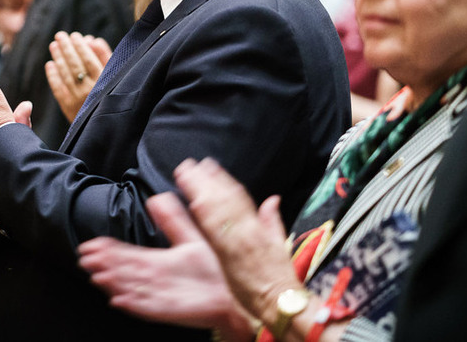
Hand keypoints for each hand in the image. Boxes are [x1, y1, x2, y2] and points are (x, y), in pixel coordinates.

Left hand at [45, 32, 111, 121]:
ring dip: (58, 58)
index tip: (75, 36)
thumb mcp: (113, 75)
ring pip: (65, 75)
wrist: (104, 125)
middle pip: (75, 65)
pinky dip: (53, 75)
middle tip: (60, 36)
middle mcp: (90, 90)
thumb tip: (92, 40)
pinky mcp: (68, 107)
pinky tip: (50, 64)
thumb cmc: (111, 94)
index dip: (81, 47)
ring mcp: (78, 99)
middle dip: (67, 48)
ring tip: (54, 45)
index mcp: (104, 82)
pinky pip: (58, 88)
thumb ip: (104, 56)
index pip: (89, 60)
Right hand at [79, 192, 243, 330]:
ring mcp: (161, 294)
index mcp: (159, 261)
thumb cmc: (215, 270)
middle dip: (104, 264)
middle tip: (84, 258)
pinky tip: (117, 299)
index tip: (92, 244)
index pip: (129, 254)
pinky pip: (147, 307)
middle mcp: (156, 278)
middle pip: (124, 270)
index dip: (110, 249)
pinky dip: (132, 303)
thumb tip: (157, 197)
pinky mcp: (169, 310)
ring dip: (112, 282)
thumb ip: (173, 220)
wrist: (234, 295)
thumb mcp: (191, 238)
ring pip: (130, 286)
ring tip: (96, 276)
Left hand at [175, 158, 304, 326]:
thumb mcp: (279, 245)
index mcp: (258, 227)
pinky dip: (206, 214)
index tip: (209, 165)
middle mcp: (248, 230)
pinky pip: (216, 231)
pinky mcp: (229, 255)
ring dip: (201, 189)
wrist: (280, 302)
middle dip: (206, 179)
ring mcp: (238, 241)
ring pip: (219, 208)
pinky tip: (193, 201)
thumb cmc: (279, 278)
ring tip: (186, 175)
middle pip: (225, 198)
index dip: (222, 179)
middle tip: (190, 165)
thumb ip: (272, 220)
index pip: (239, 196)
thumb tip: (272, 200)